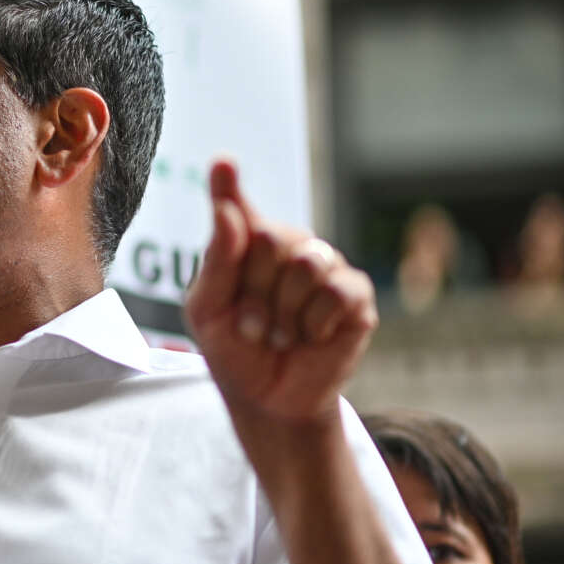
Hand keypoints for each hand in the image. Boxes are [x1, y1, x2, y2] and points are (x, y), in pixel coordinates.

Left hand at [185, 159, 376, 423]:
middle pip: (270, 238)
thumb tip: (225, 211)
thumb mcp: (208, 311)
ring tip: (278, 335)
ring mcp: (324, 266)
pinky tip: (309, 338)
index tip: (222, 163)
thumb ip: (217, 261)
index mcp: (244, 245)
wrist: (269, 401)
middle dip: (254, 292)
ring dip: (282, 313)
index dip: (229, 185)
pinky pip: (336, 291)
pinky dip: (314, 323)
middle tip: (251, 324)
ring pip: (305, 264)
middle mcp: (287, 245)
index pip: (236, 207)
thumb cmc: (235, 350)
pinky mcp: (355, 295)